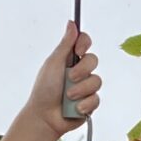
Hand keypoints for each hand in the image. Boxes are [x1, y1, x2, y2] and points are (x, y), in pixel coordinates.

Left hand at [21, 26, 99, 140]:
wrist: (45, 117)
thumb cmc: (44, 89)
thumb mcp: (54, 63)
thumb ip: (65, 44)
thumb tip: (72, 23)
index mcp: (69, 59)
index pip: (84, 42)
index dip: (84, 43)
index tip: (79, 50)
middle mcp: (79, 71)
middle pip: (93, 60)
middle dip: (82, 70)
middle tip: (70, 78)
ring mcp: (86, 87)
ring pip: (96, 81)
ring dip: (81, 90)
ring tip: (68, 97)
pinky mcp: (90, 102)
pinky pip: (96, 98)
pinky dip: (84, 104)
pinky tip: (75, 108)